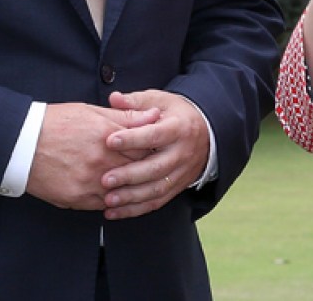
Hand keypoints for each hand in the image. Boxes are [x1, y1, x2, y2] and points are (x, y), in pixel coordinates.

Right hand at [25, 101, 160, 209]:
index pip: (145, 147)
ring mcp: (89, 182)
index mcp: (108, 136)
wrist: (21, 143)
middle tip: (153, 167)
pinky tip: (115, 193)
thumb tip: (155, 115)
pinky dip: (112, 199)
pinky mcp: (76, 198)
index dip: (154, 148)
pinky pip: (104, 204)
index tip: (159, 148)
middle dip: (146, 169)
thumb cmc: (56, 123)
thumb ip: (127, 116)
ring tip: (135, 182)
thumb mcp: (93, 112)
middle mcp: (101, 161)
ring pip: (123, 191)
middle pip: (137, 170)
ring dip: (130, 188)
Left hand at [98, 89, 210, 218]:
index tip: (110, 141)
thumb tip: (114, 98)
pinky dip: (135, 209)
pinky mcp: (177, 187)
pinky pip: (157, 202)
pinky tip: (114, 213)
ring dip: (132, 197)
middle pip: (157, 167)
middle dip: (130, 175)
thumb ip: (136, 102)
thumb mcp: (160, 101)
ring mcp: (181, 173)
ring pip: (157, 189)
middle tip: (105, 179)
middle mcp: (181, 153)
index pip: (155, 135)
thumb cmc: (175, 114)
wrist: (207, 133)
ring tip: (108, 200)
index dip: (133, 138)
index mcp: (178, 128)